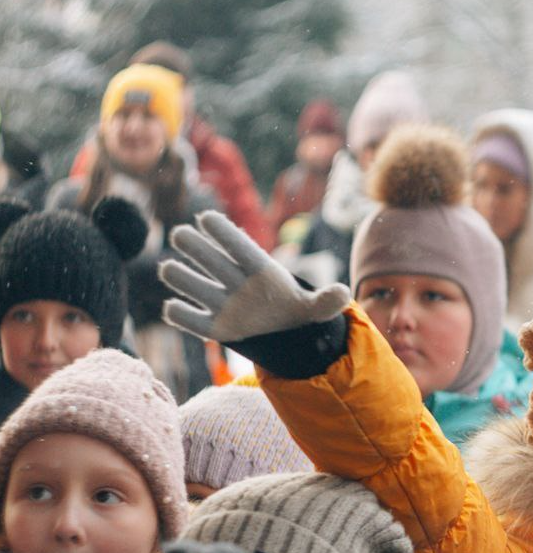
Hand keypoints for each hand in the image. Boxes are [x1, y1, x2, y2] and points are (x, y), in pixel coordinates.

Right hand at [159, 210, 349, 341]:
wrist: (283, 334)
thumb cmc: (294, 310)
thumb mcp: (315, 309)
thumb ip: (327, 302)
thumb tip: (343, 293)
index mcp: (261, 272)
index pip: (241, 248)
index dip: (225, 234)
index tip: (208, 218)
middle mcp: (236, 282)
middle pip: (213, 261)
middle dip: (196, 247)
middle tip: (182, 234)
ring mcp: (222, 303)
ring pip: (195, 285)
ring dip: (181, 278)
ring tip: (170, 269)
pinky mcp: (215, 327)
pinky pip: (192, 321)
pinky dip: (181, 316)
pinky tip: (173, 309)